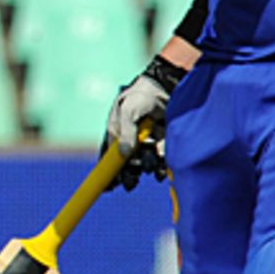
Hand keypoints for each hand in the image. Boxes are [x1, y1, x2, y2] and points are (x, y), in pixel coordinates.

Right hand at [100, 55, 186, 191]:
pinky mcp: (163, 142)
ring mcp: (147, 142)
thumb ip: (125, 132)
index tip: (109, 188)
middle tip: (132, 179)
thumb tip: (124, 154)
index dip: (108, 174)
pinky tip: (162, 157)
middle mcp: (130, 141)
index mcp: (116, 134)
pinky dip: (162, 160)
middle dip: (130, 174)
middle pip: (128, 165)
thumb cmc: (141, 96)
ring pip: (146, 162)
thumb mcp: (128, 111)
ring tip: (153, 161)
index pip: (109, 159)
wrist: (166, 85)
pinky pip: (161, 158)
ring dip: (149, 166)